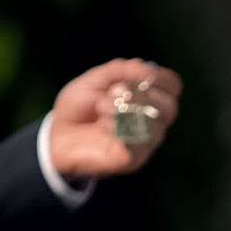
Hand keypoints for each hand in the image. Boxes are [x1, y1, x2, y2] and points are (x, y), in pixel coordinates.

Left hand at [48, 58, 182, 177]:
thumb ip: (123, 70)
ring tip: (101, 107)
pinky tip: (102, 125)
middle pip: (169, 107)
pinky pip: (137, 143)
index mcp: (149, 98)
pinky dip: (119, 128)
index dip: (160, 77)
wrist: (57, 135)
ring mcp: (145, 142)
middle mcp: (153, 121)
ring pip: (154, 125)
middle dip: (141, 94)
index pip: (173, 87)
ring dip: (124, 110)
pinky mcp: (132, 159)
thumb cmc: (80, 106)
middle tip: (114, 91)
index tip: (139, 74)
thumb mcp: (97, 79)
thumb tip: (148, 70)